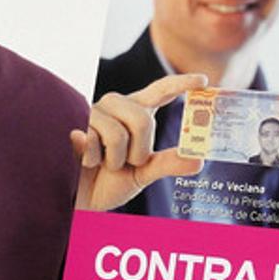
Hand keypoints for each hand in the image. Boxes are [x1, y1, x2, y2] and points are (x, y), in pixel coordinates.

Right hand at [71, 74, 206, 210]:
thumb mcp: (144, 174)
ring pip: (118, 134)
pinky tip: (84, 160)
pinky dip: (92, 160)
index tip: (204, 80)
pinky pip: (92, 142)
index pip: (161, 91)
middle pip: (143, 120)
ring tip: (103, 162)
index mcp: (136, 112)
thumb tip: (199, 160)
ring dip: (114, 160)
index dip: (181, 84)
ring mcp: (94, 113)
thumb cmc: (109, 182)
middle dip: (139, 151)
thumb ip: (168, 164)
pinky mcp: (74, 124)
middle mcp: (116, 106)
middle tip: (126, 163)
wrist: (78, 199)